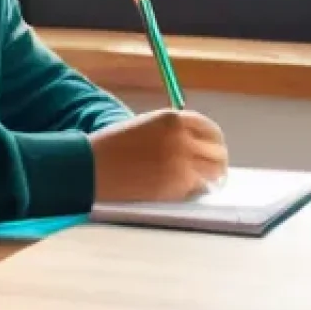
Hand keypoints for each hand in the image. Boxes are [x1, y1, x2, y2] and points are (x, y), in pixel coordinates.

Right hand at [88, 109, 227, 201]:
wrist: (94, 165)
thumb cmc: (114, 147)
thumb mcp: (146, 127)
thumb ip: (171, 132)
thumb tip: (195, 147)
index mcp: (172, 119)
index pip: (209, 129)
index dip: (213, 142)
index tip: (213, 151)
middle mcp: (181, 137)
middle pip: (217, 151)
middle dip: (216, 161)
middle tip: (213, 171)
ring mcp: (182, 161)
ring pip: (214, 172)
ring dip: (211, 177)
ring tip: (205, 183)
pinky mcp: (178, 184)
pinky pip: (200, 188)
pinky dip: (197, 190)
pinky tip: (189, 190)